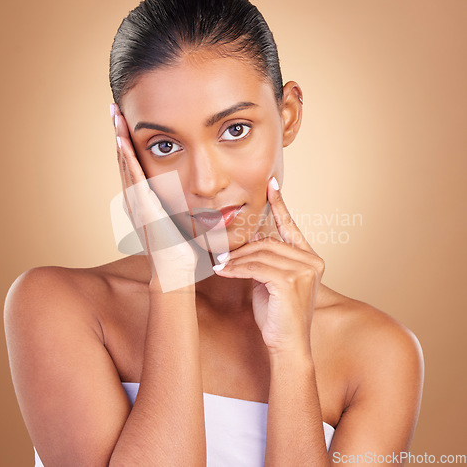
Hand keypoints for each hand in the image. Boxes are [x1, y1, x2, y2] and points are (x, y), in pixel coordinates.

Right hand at [113, 104, 197, 291]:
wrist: (176, 274)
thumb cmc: (183, 252)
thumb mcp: (181, 223)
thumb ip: (182, 207)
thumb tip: (197, 197)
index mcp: (145, 202)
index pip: (135, 167)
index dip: (129, 144)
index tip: (127, 122)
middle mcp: (137, 201)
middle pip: (125, 161)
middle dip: (120, 134)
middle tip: (115, 108)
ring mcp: (138, 205)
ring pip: (126, 165)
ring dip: (120, 139)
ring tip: (115, 115)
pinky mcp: (144, 209)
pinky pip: (134, 179)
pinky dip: (127, 159)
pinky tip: (122, 140)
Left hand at [213, 177, 324, 355]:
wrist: (288, 346)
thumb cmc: (279, 315)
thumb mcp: (272, 281)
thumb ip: (266, 260)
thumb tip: (246, 244)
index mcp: (310, 258)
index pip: (291, 226)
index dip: (279, 204)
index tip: (271, 185)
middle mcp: (311, 261)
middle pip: (267, 242)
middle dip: (241, 250)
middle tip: (223, 256)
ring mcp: (303, 270)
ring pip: (259, 254)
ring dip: (236, 260)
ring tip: (221, 266)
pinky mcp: (290, 281)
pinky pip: (254, 267)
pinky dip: (235, 269)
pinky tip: (222, 271)